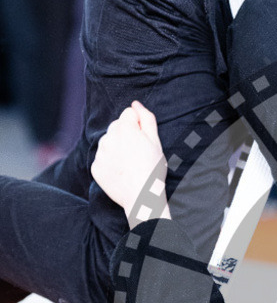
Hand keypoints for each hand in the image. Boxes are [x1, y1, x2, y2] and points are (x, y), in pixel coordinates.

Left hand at [91, 102, 168, 227]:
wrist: (142, 198)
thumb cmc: (153, 170)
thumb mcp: (156, 142)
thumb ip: (146, 118)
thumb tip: (135, 104)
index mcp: (125, 128)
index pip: (129, 113)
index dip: (139, 125)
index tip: (144, 140)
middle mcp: (109, 138)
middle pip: (116, 126)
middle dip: (126, 134)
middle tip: (138, 153)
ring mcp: (100, 153)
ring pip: (108, 141)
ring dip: (117, 147)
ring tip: (130, 163)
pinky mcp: (95, 167)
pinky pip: (102, 158)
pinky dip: (110, 162)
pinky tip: (122, 172)